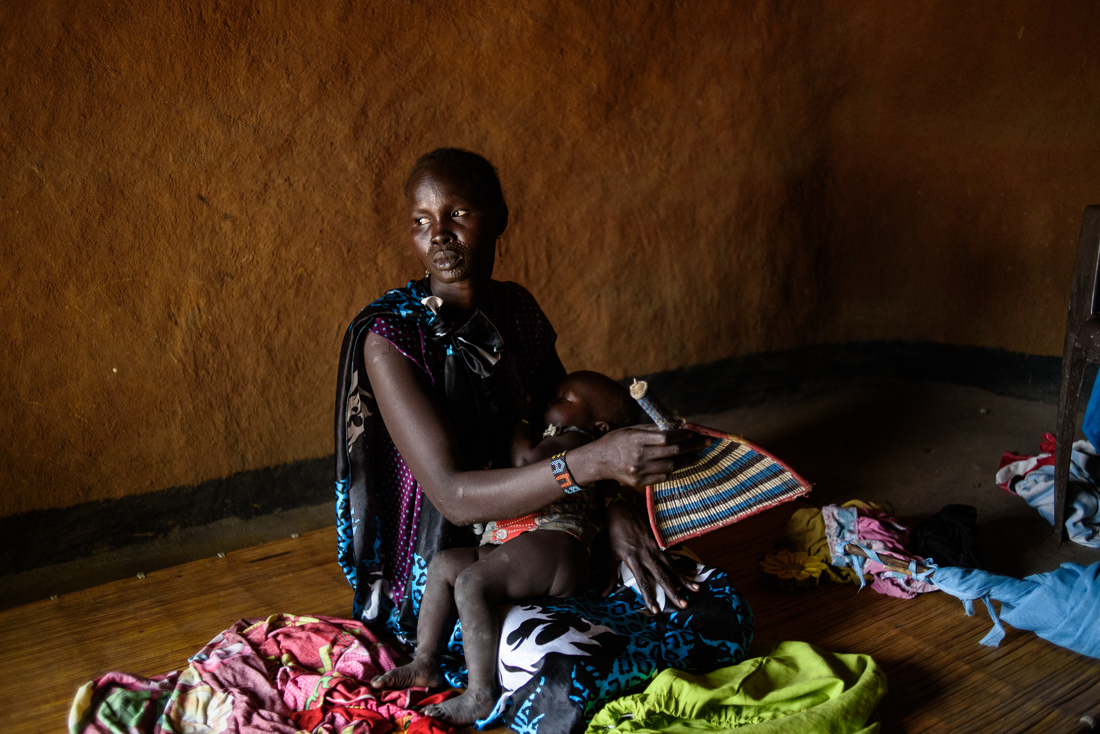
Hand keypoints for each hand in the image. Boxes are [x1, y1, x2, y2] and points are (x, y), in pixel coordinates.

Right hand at [586, 424, 700, 489]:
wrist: (598, 461)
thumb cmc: (617, 441)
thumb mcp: (632, 430)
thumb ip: (652, 429)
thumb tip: (676, 426)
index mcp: (636, 438)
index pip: (666, 437)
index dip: (682, 436)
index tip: (692, 433)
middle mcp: (638, 455)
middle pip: (672, 452)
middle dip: (692, 447)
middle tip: (703, 443)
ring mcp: (639, 471)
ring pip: (671, 467)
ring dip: (686, 461)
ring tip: (695, 456)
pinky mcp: (639, 482)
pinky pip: (663, 477)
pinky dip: (673, 471)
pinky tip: (678, 465)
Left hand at [602, 501, 698, 612]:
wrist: (622, 510)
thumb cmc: (613, 534)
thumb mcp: (608, 555)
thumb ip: (609, 576)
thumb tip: (603, 595)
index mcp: (633, 559)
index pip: (643, 582)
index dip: (649, 597)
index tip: (656, 610)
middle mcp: (647, 555)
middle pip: (663, 576)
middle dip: (674, 591)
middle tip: (684, 604)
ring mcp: (656, 547)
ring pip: (672, 566)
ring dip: (684, 579)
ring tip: (696, 589)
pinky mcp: (660, 542)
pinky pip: (673, 556)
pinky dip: (683, 565)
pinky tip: (692, 572)